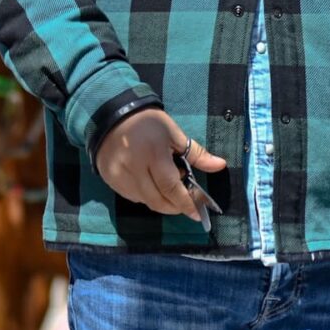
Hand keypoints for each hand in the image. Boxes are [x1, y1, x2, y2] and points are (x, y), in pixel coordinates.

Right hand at [94, 109, 226, 227]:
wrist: (114, 114)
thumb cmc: (149, 123)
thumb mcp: (175, 134)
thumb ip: (197, 154)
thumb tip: (220, 165)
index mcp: (154, 154)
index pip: (171, 188)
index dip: (186, 203)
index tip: (197, 214)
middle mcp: (134, 168)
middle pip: (157, 200)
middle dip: (174, 207)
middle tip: (184, 203)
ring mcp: (119, 175)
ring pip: (144, 201)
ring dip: (160, 200)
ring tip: (165, 184)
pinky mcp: (109, 179)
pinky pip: (131, 197)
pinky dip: (145, 196)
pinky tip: (149, 182)